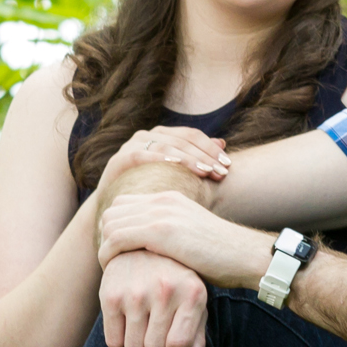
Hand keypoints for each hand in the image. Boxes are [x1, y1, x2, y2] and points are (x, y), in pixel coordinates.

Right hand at [97, 125, 230, 198]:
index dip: (212, 148)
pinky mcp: (120, 158)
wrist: (117, 211)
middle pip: (183, 139)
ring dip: (188, 158)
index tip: (229, 165)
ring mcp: (133, 145)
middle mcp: (148, 135)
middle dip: (205, 155)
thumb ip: (197, 158)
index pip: (192, 135)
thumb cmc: (151, 192)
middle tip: (222, 172)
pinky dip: (161, 159)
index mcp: (163, 135)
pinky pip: (143, 155)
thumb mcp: (177, 176)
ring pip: (167, 146)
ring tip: (206, 172)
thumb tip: (223, 142)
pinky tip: (177, 167)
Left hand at [98, 190, 270, 288]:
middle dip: (105, 236)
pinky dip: (108, 255)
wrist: (248, 257)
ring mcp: (161, 213)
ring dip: (104, 246)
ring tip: (110, 267)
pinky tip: (113, 270)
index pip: (125, 204)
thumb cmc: (225, 258)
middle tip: (109, 260)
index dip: (115, 226)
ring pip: (110, 223)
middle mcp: (163, 200)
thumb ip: (171, 235)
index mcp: (170, 199)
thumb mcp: (193, 237)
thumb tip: (153, 251)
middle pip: (113, 210)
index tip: (117, 251)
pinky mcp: (160, 231)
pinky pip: (116, 238)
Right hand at [99, 250, 208, 346]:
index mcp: (192, 293)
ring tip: (143, 327)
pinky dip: (120, 340)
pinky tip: (128, 322)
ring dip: (138, 346)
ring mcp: (136, 292)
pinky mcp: (110, 295)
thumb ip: (197, 338)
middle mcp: (165, 290)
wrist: (140, 246)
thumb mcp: (194, 303)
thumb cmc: (176, 282)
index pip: (179, 344)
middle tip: (157, 334)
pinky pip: (113, 342)